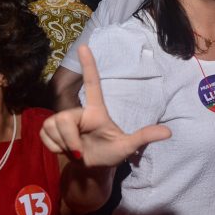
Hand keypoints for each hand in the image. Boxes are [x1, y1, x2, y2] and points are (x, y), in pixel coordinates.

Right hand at [41, 46, 170, 166]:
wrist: (91, 170)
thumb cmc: (109, 154)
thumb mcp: (127, 147)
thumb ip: (144, 137)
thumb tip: (169, 131)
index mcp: (96, 111)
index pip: (93, 83)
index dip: (89, 64)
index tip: (84, 45)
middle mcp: (78, 112)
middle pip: (64, 118)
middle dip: (70, 139)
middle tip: (80, 152)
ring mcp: (62, 120)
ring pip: (53, 126)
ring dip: (63, 144)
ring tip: (74, 150)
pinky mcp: (49, 129)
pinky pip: (45, 136)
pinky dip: (53, 147)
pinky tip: (63, 150)